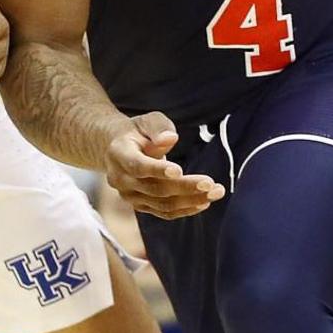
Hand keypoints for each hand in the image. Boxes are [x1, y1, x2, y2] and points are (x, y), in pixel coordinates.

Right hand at [104, 111, 223, 218]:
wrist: (116, 149)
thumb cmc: (138, 131)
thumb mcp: (147, 121)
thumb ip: (158, 128)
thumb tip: (171, 139)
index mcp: (118, 154)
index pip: (137, 166)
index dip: (157, 169)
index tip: (179, 170)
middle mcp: (120, 179)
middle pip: (155, 188)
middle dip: (185, 187)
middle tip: (211, 184)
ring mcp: (129, 196)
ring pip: (162, 204)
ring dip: (190, 200)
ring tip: (216, 193)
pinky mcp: (140, 205)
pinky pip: (164, 212)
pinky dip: (185, 209)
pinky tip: (204, 202)